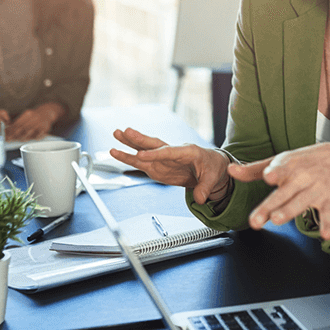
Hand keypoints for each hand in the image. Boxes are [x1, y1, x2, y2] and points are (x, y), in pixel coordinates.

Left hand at [7, 103, 61, 140]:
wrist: (48, 112)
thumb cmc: (34, 115)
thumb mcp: (26, 115)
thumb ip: (18, 122)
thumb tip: (7, 130)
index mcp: (28, 114)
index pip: (17, 123)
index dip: (10, 130)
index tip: (5, 135)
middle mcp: (34, 118)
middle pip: (22, 128)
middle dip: (14, 134)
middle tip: (8, 139)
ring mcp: (40, 123)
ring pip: (30, 132)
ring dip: (22, 137)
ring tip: (17, 139)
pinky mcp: (46, 128)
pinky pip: (38, 135)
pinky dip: (33, 138)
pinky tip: (28, 139)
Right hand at [109, 128, 231, 203]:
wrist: (211, 166)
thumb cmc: (213, 167)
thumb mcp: (213, 177)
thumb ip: (205, 188)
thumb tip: (200, 199)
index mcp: (188, 151)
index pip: (169, 152)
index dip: (155, 154)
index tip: (142, 155)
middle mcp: (173, 152)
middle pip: (154, 144)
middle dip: (140, 139)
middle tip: (126, 131)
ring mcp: (164, 159)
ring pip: (145, 150)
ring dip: (130, 143)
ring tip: (116, 134)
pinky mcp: (158, 166)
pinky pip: (141, 161)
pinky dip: (129, 157)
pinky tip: (116, 152)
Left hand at [229, 142, 329, 238]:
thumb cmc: (302, 162)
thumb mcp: (279, 162)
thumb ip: (253, 170)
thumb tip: (229, 170)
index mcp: (287, 166)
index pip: (279, 170)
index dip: (274, 173)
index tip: (269, 176)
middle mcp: (301, 177)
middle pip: (284, 193)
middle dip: (270, 206)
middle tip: (255, 220)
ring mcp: (316, 189)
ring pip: (301, 201)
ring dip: (290, 211)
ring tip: (277, 219)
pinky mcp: (329, 200)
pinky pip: (328, 213)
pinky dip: (328, 223)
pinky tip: (325, 235)